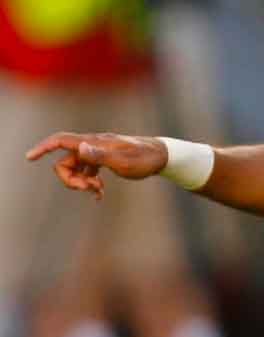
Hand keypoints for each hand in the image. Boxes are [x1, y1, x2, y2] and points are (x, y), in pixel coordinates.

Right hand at [25, 133, 168, 200]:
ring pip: (75, 168)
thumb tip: (80, 149)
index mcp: (92, 143)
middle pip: (65, 161)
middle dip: (70, 178)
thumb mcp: (123, 161)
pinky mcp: (104, 160)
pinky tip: (99, 195)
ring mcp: (97, 153)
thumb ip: (100, 156)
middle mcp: (91, 145)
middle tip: (90, 189)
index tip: (29, 157)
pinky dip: (89, 184)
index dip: (43, 148)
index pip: (61, 141)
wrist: (161, 156)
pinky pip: (87, 172)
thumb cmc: (144, 158)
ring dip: (81, 182)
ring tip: (98, 191)